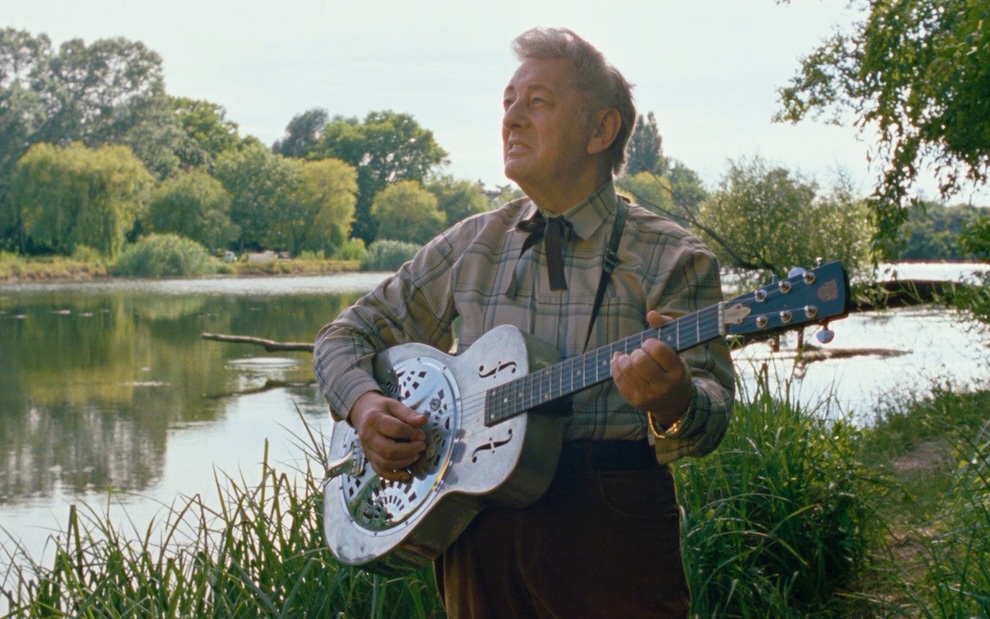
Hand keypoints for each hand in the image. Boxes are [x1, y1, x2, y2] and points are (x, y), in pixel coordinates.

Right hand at [348, 391, 427, 481]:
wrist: (361, 413)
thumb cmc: (380, 408)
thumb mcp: (394, 405)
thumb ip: (408, 413)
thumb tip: (424, 420)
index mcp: (374, 420)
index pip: (395, 430)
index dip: (412, 434)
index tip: (422, 435)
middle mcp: (368, 437)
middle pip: (389, 451)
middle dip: (410, 451)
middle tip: (421, 446)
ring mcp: (367, 450)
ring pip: (385, 464)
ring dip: (405, 462)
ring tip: (416, 455)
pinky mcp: (369, 459)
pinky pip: (381, 472)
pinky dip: (395, 476)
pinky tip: (407, 475)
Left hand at [610, 310, 692, 428]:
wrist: (675, 402)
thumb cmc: (673, 368)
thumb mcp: (676, 349)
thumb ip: (666, 327)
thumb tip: (651, 314)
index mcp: (678, 371)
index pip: (658, 350)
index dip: (650, 343)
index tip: (649, 344)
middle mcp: (664, 386)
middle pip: (640, 361)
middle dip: (636, 352)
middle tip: (640, 352)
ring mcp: (649, 396)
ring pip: (627, 369)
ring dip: (624, 358)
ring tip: (629, 356)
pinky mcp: (635, 401)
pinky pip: (618, 379)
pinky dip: (615, 365)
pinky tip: (620, 360)